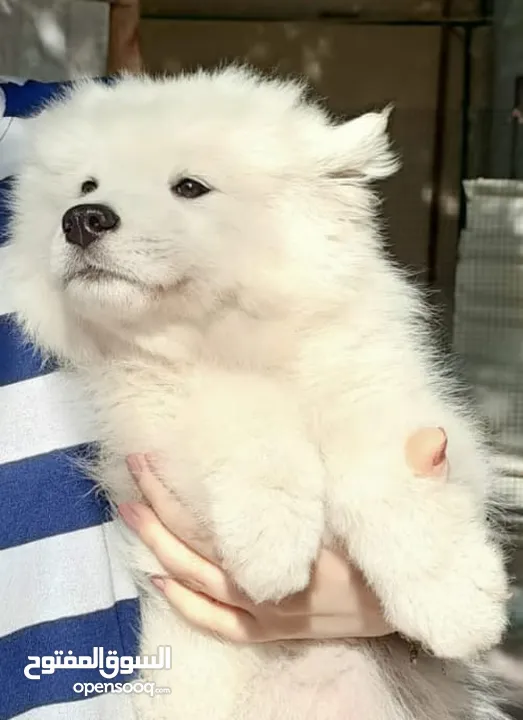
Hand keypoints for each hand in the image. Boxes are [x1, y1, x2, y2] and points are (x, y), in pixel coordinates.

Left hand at [118, 427, 447, 642]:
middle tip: (133, 470)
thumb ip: (395, 478)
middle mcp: (270, 590)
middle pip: (196, 552)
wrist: (401, 612)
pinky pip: (215, 623)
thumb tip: (426, 442)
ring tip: (130, 511)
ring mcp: (266, 616)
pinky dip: (181, 602)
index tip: (150, 458)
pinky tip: (155, 578)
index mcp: (292, 557)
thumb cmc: (385, 556)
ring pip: (197, 585)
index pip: (217, 526)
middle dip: (159, 511)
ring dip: (158, 548)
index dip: (178, 494)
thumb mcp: (384, 515)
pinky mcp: (269, 632)